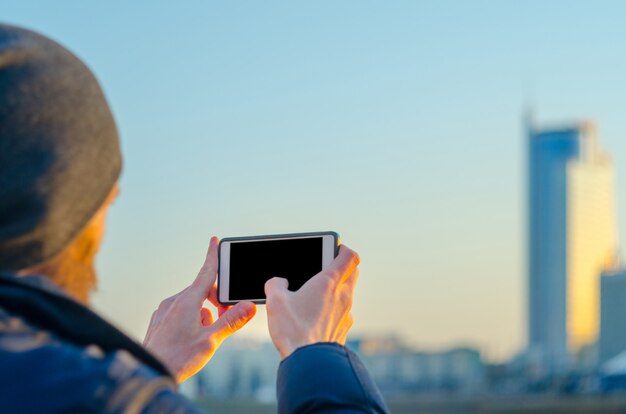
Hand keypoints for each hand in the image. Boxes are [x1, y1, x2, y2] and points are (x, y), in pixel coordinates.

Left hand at [143, 237, 255, 382]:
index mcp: (187, 302)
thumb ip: (231, 321)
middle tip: (226, 319)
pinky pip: (180, 313)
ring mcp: (164, 311)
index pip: (205, 273)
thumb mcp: (210, 340)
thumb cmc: (178, 359)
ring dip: (204, 314)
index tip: (214, 240)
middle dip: (216, 302)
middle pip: (202, 291)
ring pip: (192, 304)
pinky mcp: (160, 321)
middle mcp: (174, 302)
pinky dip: (191, 320)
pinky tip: (190, 339)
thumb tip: (248, 306)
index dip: (212, 256)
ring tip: (204, 337)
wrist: (149, 372)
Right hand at [264, 245, 359, 358]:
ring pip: (348, 293)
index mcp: (329, 282)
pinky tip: (316, 317)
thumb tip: (278, 282)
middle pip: (353, 273)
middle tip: (323, 269)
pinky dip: (334, 310)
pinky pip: (343, 313)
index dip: (342, 249)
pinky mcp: (343, 329)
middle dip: (342, 267)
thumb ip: (275, 284)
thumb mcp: (275, 301)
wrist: (308, 363)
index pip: (350, 256)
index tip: (332, 248)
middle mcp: (343, 296)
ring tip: (315, 296)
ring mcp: (346, 314)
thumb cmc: (294, 329)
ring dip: (337, 290)